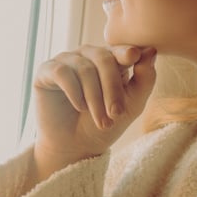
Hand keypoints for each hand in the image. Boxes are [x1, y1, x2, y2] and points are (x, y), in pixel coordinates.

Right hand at [31, 44, 156, 181]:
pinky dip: (73, 91)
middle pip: (103, 59)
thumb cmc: (105, 124)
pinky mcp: (46, 71)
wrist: (76, 147)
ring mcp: (66, 61)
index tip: (134, 57)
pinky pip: (62, 72)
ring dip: (95, 98)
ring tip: (101, 121)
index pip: (119, 49)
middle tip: (116, 115)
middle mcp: (87, 55)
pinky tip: (78, 107)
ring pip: (84, 69)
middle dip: (112, 89)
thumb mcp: (132, 104)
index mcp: (109, 59)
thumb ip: (144, 78)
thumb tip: (150, 50)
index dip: (127, 53)